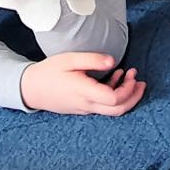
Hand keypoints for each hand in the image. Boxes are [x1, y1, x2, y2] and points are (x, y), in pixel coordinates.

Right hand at [20, 53, 145, 115]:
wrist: (29, 89)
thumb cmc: (49, 72)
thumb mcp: (70, 60)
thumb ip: (92, 60)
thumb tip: (113, 62)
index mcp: (84, 92)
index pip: (114, 99)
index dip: (128, 89)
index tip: (132, 73)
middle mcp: (86, 104)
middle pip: (118, 110)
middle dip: (134, 96)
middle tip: (140, 80)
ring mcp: (84, 108)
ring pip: (111, 110)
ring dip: (125, 95)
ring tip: (131, 76)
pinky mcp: (82, 108)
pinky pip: (103, 106)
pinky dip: (113, 95)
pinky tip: (114, 78)